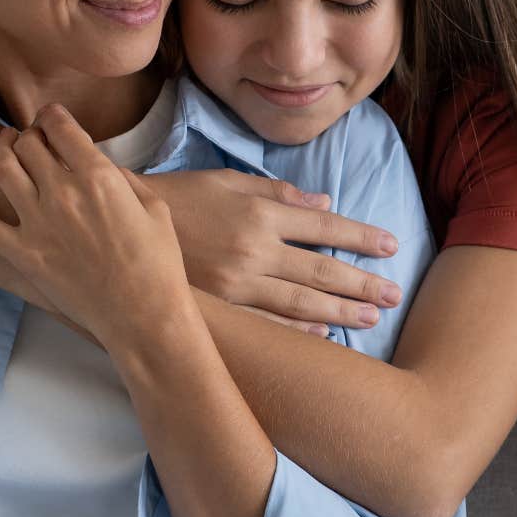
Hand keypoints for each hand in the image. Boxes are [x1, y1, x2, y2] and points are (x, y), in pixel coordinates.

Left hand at [0, 105, 192, 349]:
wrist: (143, 316)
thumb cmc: (158, 264)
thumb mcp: (156, 208)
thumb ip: (126, 179)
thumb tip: (104, 167)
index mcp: (99, 177)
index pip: (61, 126)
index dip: (51, 115)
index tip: (50, 116)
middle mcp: (63, 193)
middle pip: (28, 143)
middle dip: (27, 133)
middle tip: (29, 135)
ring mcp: (38, 224)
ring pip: (2, 169)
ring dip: (0, 151)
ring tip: (3, 147)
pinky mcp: (23, 254)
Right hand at [146, 169, 402, 334]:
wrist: (122, 226)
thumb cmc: (178, 198)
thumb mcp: (227, 181)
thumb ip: (277, 192)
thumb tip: (324, 204)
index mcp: (259, 213)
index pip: (324, 226)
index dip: (361, 237)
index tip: (390, 247)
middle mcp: (252, 250)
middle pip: (320, 270)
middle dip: (362, 284)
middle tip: (394, 294)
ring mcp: (236, 284)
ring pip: (300, 303)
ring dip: (340, 312)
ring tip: (370, 318)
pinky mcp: (219, 308)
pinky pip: (267, 324)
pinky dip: (297, 331)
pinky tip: (323, 334)